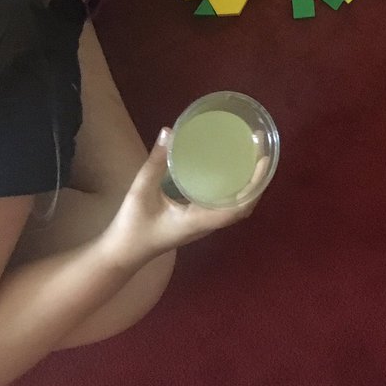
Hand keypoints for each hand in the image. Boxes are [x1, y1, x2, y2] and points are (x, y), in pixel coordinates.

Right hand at [103, 133, 258, 266]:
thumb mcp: (141, 192)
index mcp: (197, 220)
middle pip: (243, 206)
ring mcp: (203, 225)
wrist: (122, 253)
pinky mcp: (197, 221)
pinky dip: (235, 190)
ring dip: (248, 185)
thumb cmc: (132, 226)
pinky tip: (231, 171)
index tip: (263, 161)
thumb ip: (155, 162)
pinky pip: (224, 206)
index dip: (254, 185)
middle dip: (256, 180)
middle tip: (259, 150)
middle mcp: (206, 225)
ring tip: (251, 157)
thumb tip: (169, 131)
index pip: (237, 208)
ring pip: (235, 207)